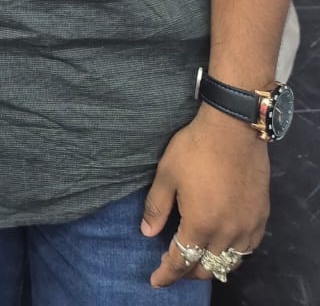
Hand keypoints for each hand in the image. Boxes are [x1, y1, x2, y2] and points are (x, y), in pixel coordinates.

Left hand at [141, 103, 269, 287]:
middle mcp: (226, 233)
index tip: (156, 281)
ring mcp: (247, 227)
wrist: (233, 128)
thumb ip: (157, 206)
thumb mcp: (167, 174)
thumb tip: (147, 232)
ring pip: (230, 262)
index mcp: (200, 224)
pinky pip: (248, 248)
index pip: (181, 261)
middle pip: (207, 267)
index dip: (166, 275)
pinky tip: (225, 245)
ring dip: (212, 265)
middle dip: (188, 272)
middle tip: (174, 265)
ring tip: (198, 258)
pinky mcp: (261, 217)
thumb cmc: (195, 148)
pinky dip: (234, 254)